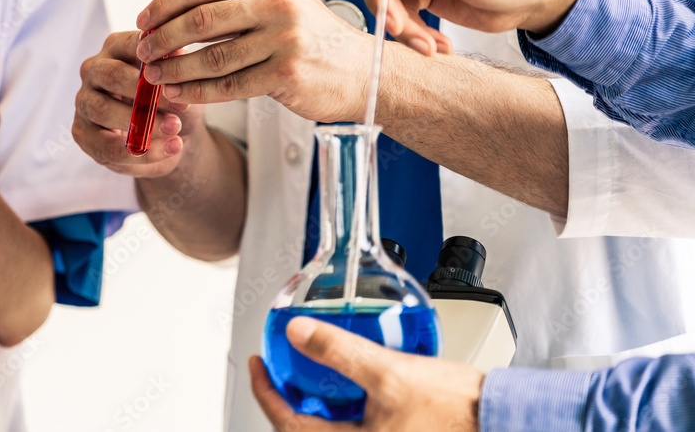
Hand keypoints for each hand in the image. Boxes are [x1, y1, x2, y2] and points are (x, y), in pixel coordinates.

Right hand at [73, 30, 204, 177]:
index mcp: (116, 48)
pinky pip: (108, 147)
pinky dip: (142, 152)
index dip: (156, 61)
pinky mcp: (83, 134)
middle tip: (179, 106)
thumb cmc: (174, 98)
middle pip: (111, 76)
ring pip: (103, 111)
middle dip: (146, 93)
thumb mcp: (180, 81)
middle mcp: (93, 70)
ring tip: (175, 128)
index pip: (130, 45)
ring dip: (142, 123)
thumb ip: (176, 66)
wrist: (175, 134)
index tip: (181, 76)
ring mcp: (84, 102)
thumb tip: (179, 54)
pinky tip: (171, 148)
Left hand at [134, 0, 371, 123]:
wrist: (363, 73)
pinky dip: (197, 92)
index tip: (144, 19)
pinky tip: (178, 94)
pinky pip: (228, 86)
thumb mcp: (281, 5)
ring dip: (176, 68)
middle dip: (164, 37)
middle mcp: (277, 4)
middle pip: (202, 19)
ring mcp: (284, 40)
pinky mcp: (286, 74)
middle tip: (143, 50)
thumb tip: (175, 10)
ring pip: (212, 56)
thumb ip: (237, 3)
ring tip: (154, 75)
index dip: (166, 2)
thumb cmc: (313, 40)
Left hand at [250, 316, 482, 431]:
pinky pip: (352, 427)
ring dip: (314, 400)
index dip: (265, 391)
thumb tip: (298, 333)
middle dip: (287, 397)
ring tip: (308, 370)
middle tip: (276, 367)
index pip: (288, 423)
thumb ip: (339, 352)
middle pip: (304, 428)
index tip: (257, 364)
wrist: (498, 418)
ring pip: (329, 427)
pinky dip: (340, 406)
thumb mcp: (387, 373)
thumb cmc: (456, 410)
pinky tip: (347, 382)